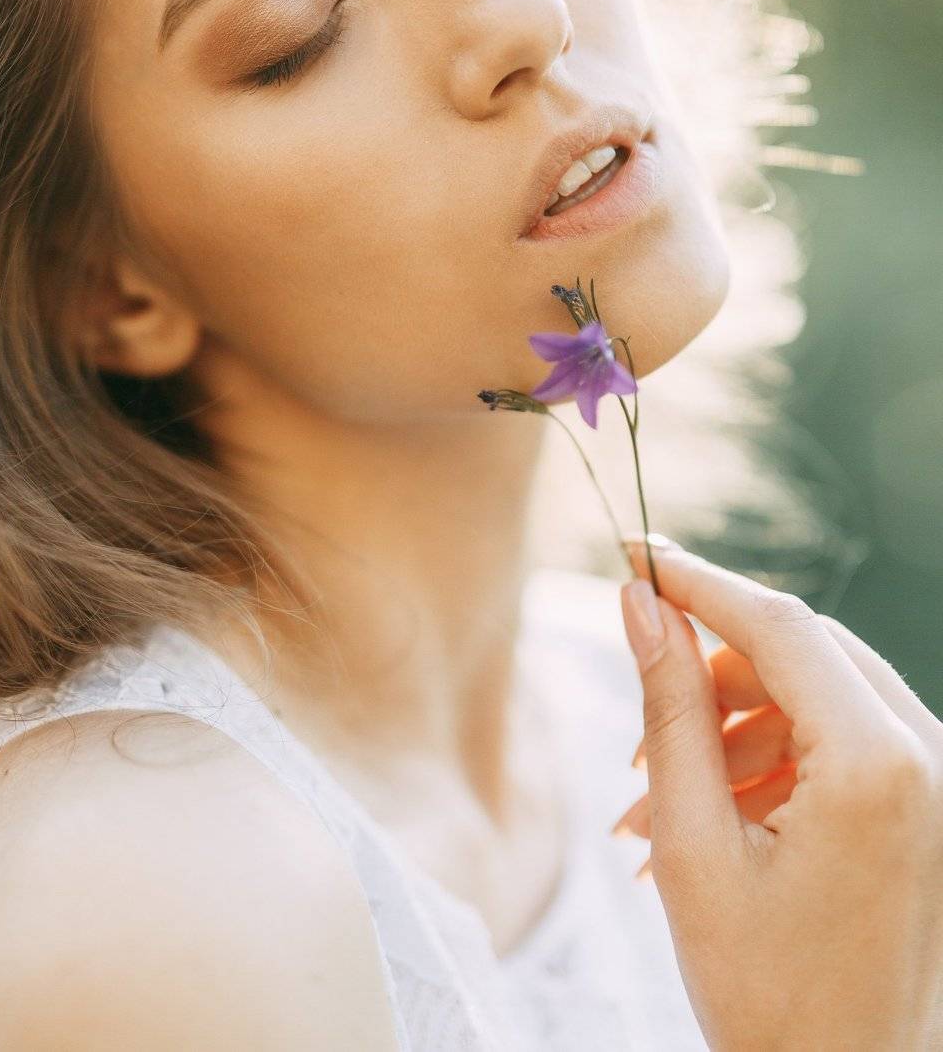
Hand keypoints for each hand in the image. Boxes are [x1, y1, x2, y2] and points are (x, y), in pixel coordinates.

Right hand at [610, 537, 942, 1051]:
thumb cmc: (769, 994)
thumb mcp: (695, 845)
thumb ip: (670, 709)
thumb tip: (641, 604)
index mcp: (877, 763)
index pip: (778, 624)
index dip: (698, 581)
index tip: (633, 553)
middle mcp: (926, 757)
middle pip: (799, 653)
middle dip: (709, 674)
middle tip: (636, 721)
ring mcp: (935, 782)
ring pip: (814, 695)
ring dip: (730, 728)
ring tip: (651, 802)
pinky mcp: (927, 806)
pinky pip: (839, 740)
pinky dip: (768, 760)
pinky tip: (704, 816)